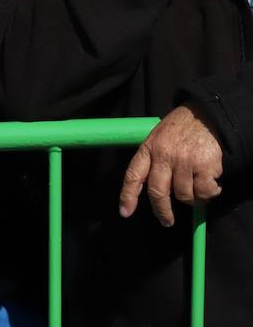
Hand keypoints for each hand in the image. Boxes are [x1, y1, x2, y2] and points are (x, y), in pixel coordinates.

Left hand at [119, 103, 223, 226]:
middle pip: (157, 192)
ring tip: (197, 188)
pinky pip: (204, 192)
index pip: (133, 175)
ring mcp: (184, 161)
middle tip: (166, 221)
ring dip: (191, 199)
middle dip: (162, 211)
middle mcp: (164, 156)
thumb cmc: (179, 128)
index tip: (125, 212)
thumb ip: (154, 160)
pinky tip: (211, 185)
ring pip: (184, 195)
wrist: (205, 114)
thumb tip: (155, 192)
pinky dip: (209, 194)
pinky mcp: (204, 166)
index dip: (128, 196)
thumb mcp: (157, 137)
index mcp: (148, 148)